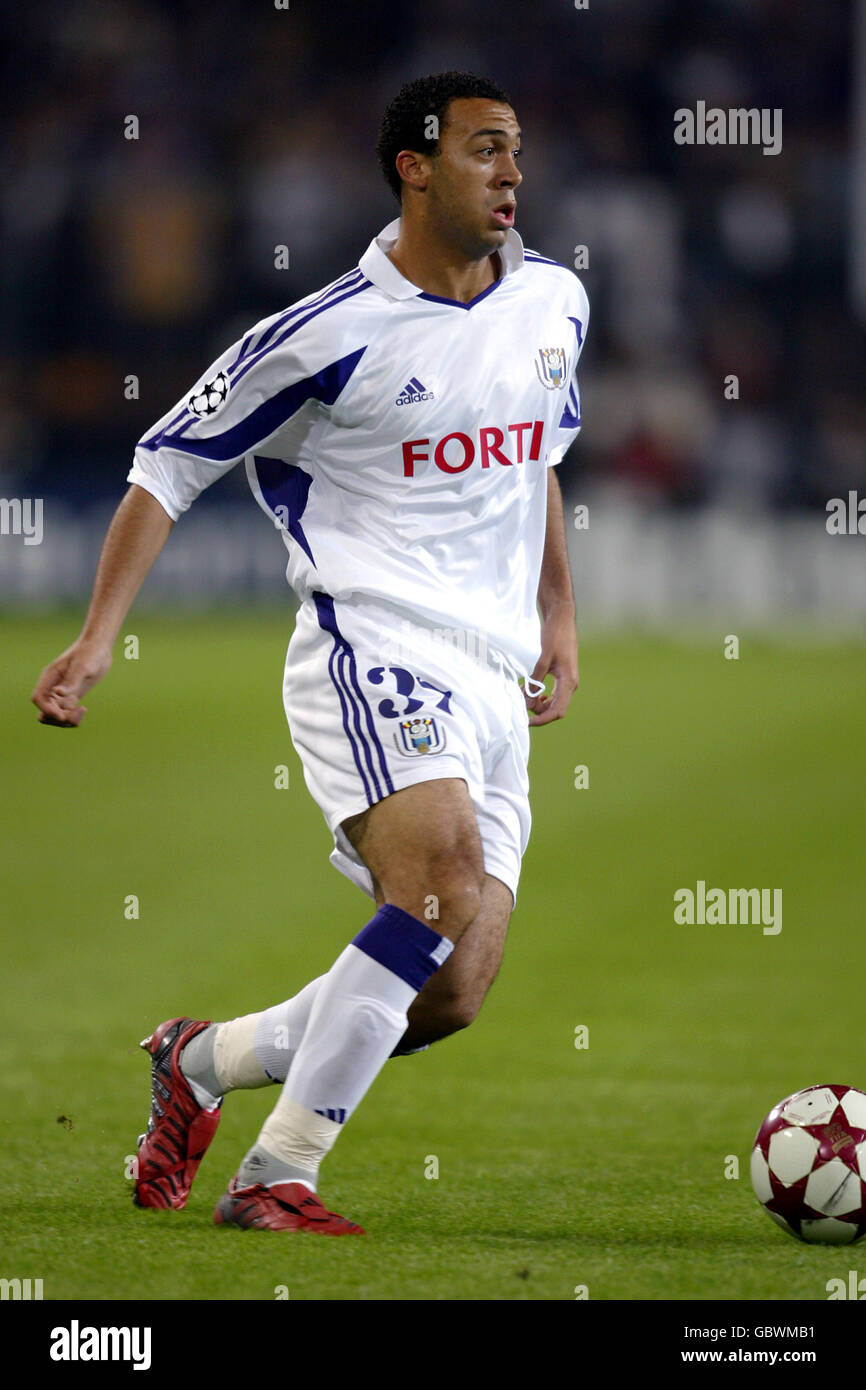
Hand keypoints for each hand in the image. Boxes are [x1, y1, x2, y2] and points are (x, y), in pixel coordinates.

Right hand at [31, 639, 112, 726]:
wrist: (100, 648)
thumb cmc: (90, 653)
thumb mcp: (83, 666)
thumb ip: (71, 681)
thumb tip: (58, 693)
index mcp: (50, 677)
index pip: (38, 698)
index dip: (46, 709)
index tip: (62, 715)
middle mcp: (53, 686)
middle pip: (44, 711)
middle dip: (58, 717)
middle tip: (76, 713)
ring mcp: (62, 693)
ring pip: (55, 715)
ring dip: (66, 720)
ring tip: (82, 711)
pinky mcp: (72, 697)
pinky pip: (66, 713)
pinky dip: (73, 717)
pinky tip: (83, 709)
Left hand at [525, 608, 578, 726]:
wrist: (562, 619)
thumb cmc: (555, 636)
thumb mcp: (542, 659)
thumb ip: (535, 681)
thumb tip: (527, 703)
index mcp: (568, 682)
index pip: (557, 711)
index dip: (542, 719)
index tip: (527, 722)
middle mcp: (571, 684)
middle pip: (555, 709)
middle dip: (538, 710)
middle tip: (521, 702)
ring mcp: (568, 680)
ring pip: (554, 702)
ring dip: (539, 703)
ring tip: (525, 694)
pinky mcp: (563, 676)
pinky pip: (553, 693)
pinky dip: (541, 695)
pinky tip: (531, 689)